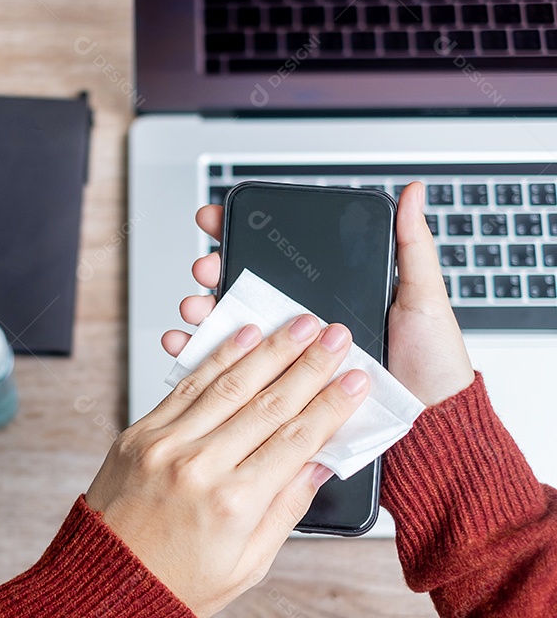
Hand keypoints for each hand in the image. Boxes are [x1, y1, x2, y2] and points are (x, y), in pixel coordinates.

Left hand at [86, 317, 368, 617]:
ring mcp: (165, 445)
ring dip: (268, 350)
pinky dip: (216, 359)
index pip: (297, 441)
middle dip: (308, 365)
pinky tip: (242, 337)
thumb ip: (285, 509)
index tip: (357, 381)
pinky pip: (185, 388)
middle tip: (336, 337)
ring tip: (299, 324)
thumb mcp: (247, 564)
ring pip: (228, 386)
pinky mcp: (139, 434)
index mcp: (233, 504)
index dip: (331, 406)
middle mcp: (199, 467)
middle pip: (268, 404)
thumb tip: (319, 463)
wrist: (102, 584)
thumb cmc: (175, 584)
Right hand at [164, 182, 474, 406]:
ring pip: (230, 329)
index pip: (275, 258)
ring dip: (200, 312)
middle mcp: (301, 325)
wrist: (431, 423)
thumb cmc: (428, 363)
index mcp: (325, 298)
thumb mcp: (422, 297)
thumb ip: (411, 247)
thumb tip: (414, 194)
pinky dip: (200, 359)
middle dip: (212, 272)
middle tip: (206, 268)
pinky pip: (232, 376)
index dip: (239, 234)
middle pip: (242, 290)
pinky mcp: (278, 393)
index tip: (215, 218)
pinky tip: (185, 345)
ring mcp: (287, 358)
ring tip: (195, 307)